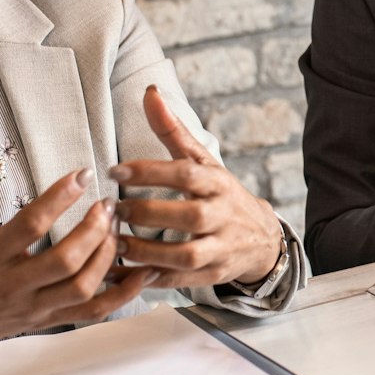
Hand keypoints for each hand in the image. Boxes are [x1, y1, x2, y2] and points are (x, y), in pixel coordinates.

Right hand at [0, 136, 155, 351]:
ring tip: (115, 227)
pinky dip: (123, 295)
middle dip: (93, 229)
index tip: (82, 173)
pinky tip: (143, 273)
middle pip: (64, 260)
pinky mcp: (48, 320)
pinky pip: (92, 313)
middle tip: (108, 203)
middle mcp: (14, 285)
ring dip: (106, 256)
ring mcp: (34, 307)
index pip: (30, 225)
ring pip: (81, 288)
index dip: (59, 197)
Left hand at [112, 86, 284, 289]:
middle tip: (113, 210)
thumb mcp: (202, 162)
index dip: (151, 172)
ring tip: (115, 243)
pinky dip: (151, 280)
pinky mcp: (212, 276)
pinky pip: (180, 281)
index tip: (115, 170)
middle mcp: (223, 215)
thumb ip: (172, 130)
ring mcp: (220, 248)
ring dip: (148, 252)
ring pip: (186, 255)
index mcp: (218, 183)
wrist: (261, 240)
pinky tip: (123, 274)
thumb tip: (150, 92)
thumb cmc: (220, 195)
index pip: (186, 173)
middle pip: (190, 215)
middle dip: (149, 214)